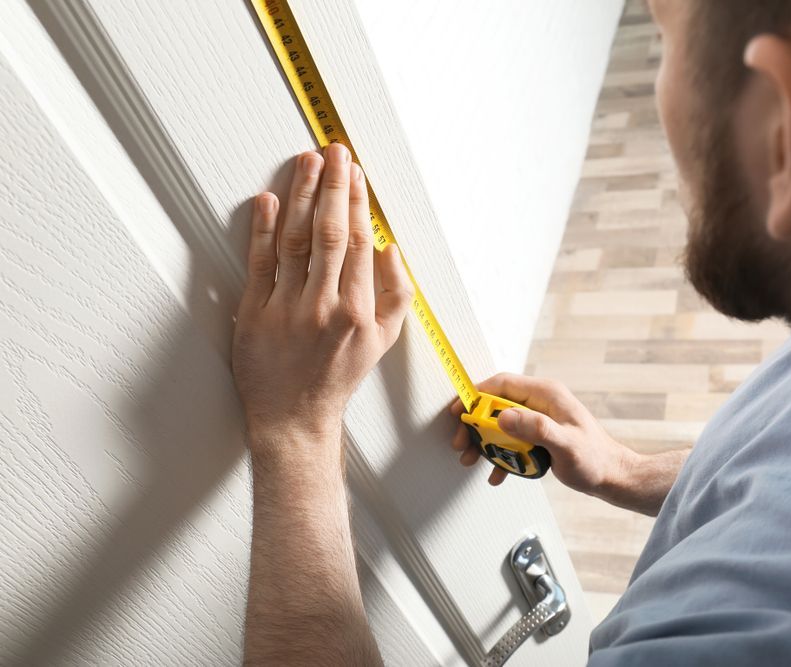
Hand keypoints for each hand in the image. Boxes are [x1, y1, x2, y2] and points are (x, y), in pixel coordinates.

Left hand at [232, 144, 412, 451]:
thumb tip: (391, 251)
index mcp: (358, 312)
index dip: (358, 203)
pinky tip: (267, 201)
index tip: (354, 174)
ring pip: (296, 241)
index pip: (361, 244)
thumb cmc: (336, 378)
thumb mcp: (383, 342)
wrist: (293, 418)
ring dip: (300, 197)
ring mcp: (287, 310)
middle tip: (332, 152)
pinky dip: (262, 229)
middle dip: (332, 187)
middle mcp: (325, 307)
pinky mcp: (254, 315)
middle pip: (331, 234)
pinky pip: (260, 264)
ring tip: (305, 164)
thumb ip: (396, 295)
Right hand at [449, 373, 636, 495]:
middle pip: (495, 405)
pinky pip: (510, 440)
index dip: (475, 395)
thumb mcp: (565, 445)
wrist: (612, 477)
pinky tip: (496, 474)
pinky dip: (499, 455)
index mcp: (546, 394)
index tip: (458, 412)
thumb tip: (502, 416)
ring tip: (470, 460)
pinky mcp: (538, 435)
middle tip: (461, 444)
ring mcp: (538, 418)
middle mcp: (540, 402)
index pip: (501, 384)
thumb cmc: (595, 459)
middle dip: (474, 424)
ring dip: (482, 441)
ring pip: (498, 424)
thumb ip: (535, 428)